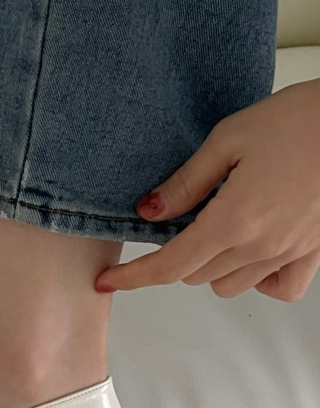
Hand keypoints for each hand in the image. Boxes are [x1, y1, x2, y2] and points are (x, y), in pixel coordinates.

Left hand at [94, 77, 319, 301]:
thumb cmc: (300, 119)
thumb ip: (184, 183)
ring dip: (211, 265)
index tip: (107, 282)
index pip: (168, 267)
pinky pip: (278, 287)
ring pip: (228, 285)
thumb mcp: (228, 140)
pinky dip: (258, 279)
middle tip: (185, 218)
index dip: (132, 278)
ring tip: (221, 224)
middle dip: (176, 255)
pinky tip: (253, 251)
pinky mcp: (314, 251)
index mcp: (232, 221)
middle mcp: (261, 246)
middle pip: (194, 275)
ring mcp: (290, 253)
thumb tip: (149, 212)